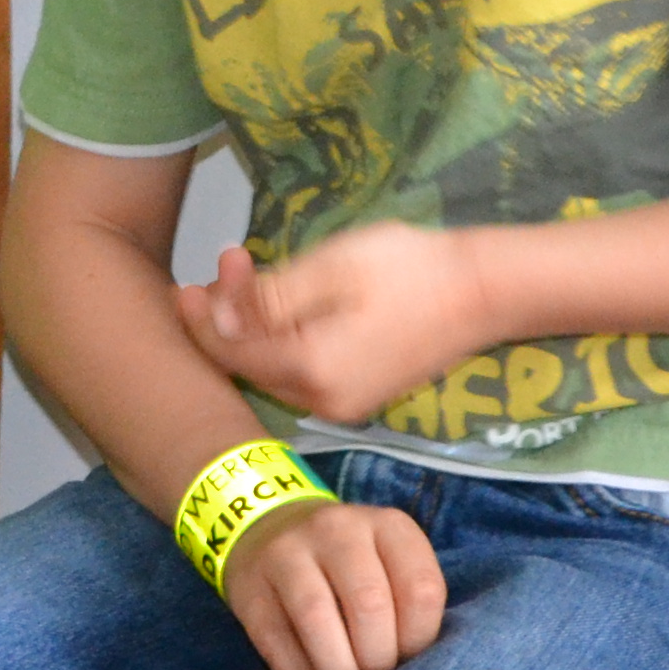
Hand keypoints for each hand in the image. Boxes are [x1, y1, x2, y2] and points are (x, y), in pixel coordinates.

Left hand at [174, 222, 490, 422]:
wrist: (484, 292)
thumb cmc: (410, 269)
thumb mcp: (330, 268)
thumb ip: (270, 298)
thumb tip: (218, 316)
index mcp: (312, 370)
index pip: (232, 352)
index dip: (202, 318)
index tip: (185, 281)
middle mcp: (324, 401)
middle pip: (249, 365)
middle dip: (227, 317)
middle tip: (225, 265)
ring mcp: (344, 404)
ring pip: (273, 371)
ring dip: (253, 328)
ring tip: (247, 275)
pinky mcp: (359, 396)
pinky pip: (301, 374)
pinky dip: (280, 342)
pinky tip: (281, 306)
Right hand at [217, 492, 446, 669]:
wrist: (272, 530)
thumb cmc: (350, 566)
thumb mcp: (390, 565)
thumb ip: (409, 606)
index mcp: (388, 526)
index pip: (421, 589)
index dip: (420, 641)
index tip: (408, 662)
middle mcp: (338, 529)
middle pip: (369, 604)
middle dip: (377, 661)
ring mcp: (287, 552)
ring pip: (318, 619)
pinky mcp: (249, 584)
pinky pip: (275, 640)